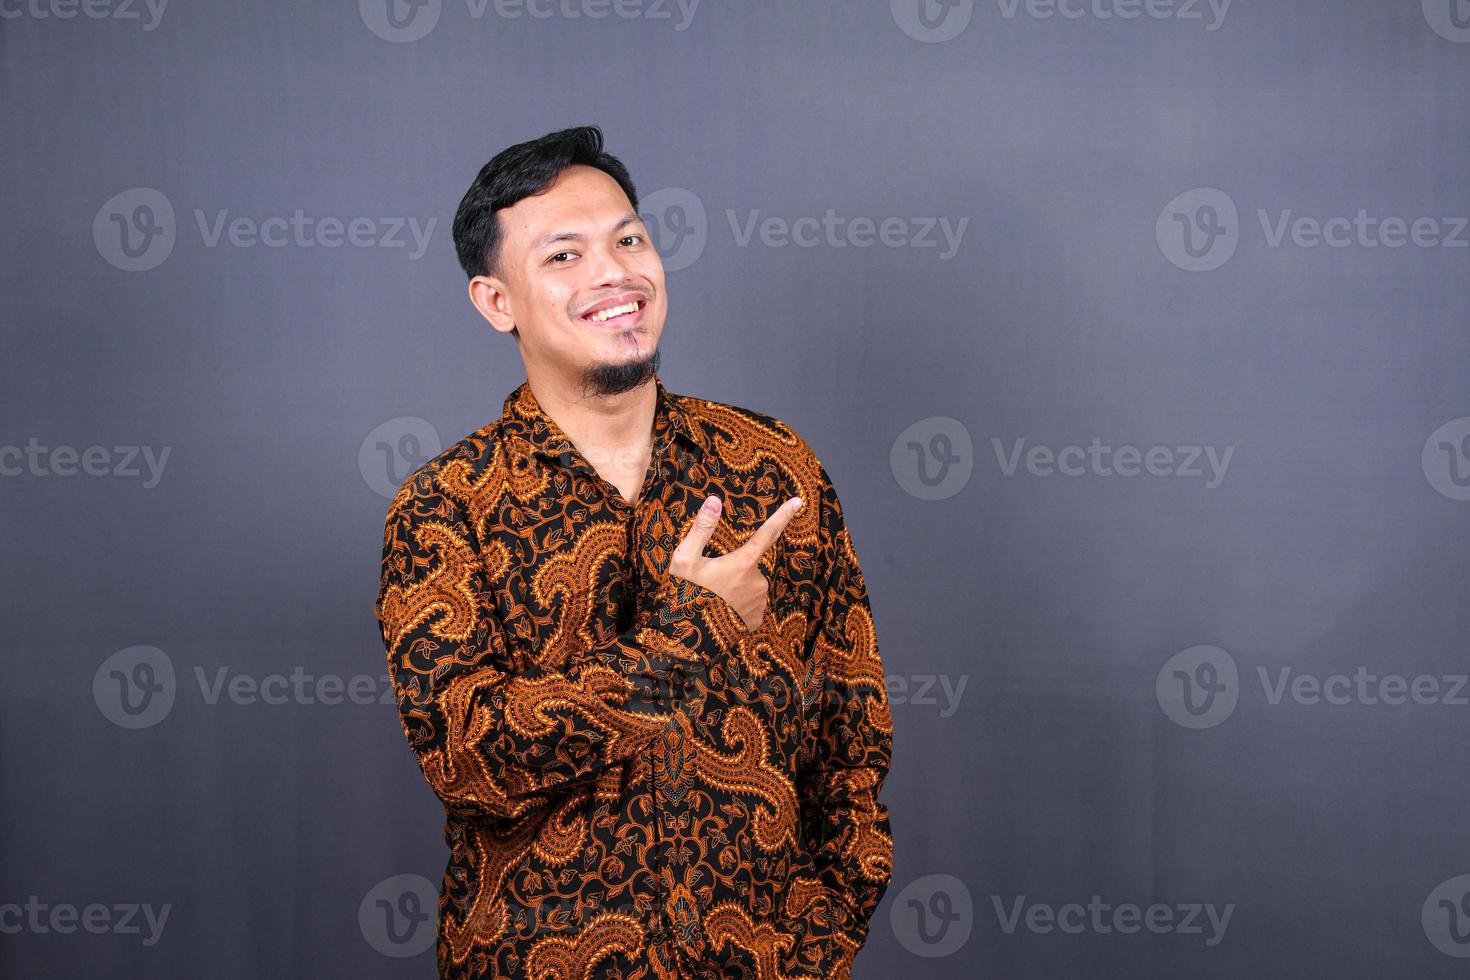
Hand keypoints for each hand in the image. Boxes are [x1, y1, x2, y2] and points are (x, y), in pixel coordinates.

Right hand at [668, 494, 801, 630]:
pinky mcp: (756, 619)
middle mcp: (757, 582)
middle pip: (750, 564)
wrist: (686, 639)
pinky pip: (750, 603)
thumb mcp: (685, 559)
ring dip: (736, 586)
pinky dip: (739, 603)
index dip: (783, 516)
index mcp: (742, 563)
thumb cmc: (685, 595)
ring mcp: (759, 602)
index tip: (798, 501)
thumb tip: (714, 500)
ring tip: (714, 598)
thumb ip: (702, 528)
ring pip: (750, 584)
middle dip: (734, 567)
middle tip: (710, 581)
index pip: (767, 533)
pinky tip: (723, 609)